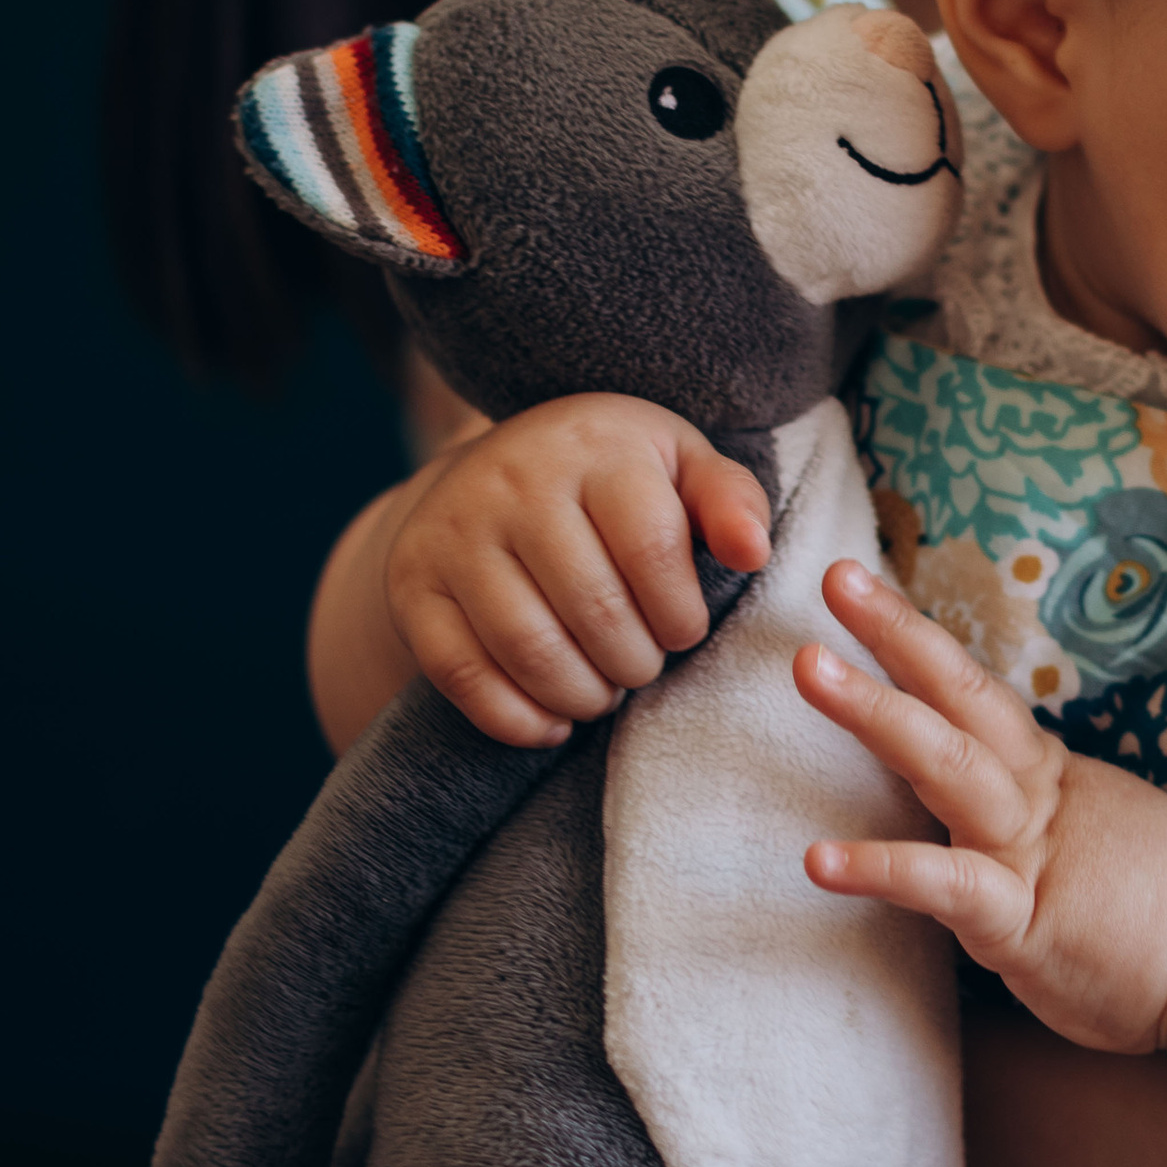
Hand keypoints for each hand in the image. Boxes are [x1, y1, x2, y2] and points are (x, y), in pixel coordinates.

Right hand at [387, 395, 771, 745]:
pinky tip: (554, 720)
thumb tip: (752, 551)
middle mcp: (513, 480)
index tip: (684, 628)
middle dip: (636, 663)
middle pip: (593, 608)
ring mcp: (454, 532)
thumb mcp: (678, 466)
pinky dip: (517, 718)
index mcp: (592, 446)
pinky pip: (463, 674)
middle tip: (643, 667)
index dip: (681, 613)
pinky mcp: (414, 584)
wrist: (485, 472)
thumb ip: (729, 501)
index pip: (652, 547)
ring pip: (529, 649)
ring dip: (583, 695)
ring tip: (604, 692)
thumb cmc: (609, 479)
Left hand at [796, 558, 1166, 1056]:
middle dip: (894, 634)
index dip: (914, 636)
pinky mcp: (1020, 923)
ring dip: (876, 713)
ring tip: (809, 670)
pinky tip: (818, 860)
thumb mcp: (1098, 833)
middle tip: (833, 578)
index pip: (972, 691)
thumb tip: (998, 782)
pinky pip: (945, 886)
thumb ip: (1042, 806)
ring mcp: (1026, 853)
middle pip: (958, 698)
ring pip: (947, 765)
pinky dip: (883, 868)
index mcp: (1046, 775)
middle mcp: (1032, 797)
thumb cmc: (1165, 908)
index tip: (855, 585)